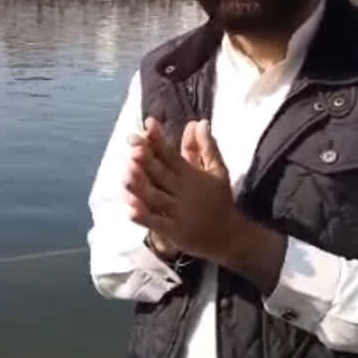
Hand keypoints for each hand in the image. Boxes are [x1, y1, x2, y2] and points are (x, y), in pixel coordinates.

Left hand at [123, 117, 235, 262]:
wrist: (230, 236)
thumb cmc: (220, 201)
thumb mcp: (218, 171)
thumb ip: (207, 147)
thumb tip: (199, 122)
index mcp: (192, 176)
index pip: (172, 155)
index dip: (158, 139)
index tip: (147, 123)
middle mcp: (183, 192)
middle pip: (162, 173)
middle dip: (146, 159)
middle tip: (132, 145)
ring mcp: (178, 213)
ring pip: (156, 197)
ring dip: (141, 186)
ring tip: (126, 173)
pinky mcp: (174, 232)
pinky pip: (157, 223)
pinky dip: (144, 217)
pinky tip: (130, 209)